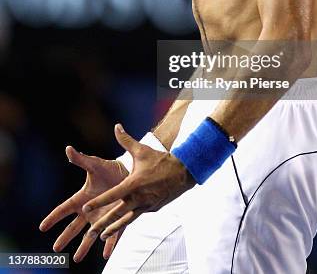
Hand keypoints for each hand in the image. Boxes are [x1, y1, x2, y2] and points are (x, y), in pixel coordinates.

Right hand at [39, 146, 127, 261]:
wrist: (129, 173)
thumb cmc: (109, 169)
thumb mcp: (95, 164)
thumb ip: (81, 160)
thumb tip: (68, 148)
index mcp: (82, 198)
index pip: (64, 208)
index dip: (53, 217)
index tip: (42, 227)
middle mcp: (90, 210)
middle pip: (74, 226)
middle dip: (65, 237)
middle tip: (56, 249)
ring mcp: (102, 216)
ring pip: (90, 235)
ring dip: (84, 246)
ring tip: (77, 259)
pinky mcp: (116, 219)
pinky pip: (112, 234)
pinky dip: (109, 244)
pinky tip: (107, 254)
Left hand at [83, 124, 194, 241]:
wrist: (183, 172)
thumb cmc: (161, 160)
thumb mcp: (142, 150)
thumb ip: (126, 140)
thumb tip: (116, 126)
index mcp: (134, 184)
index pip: (112, 195)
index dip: (98, 201)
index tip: (85, 208)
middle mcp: (139, 197)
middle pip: (117, 214)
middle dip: (102, 224)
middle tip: (89, 232)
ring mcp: (147, 206)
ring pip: (126, 220)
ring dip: (113, 229)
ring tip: (101, 237)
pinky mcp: (153, 209)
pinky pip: (137, 216)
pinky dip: (127, 222)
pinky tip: (120, 226)